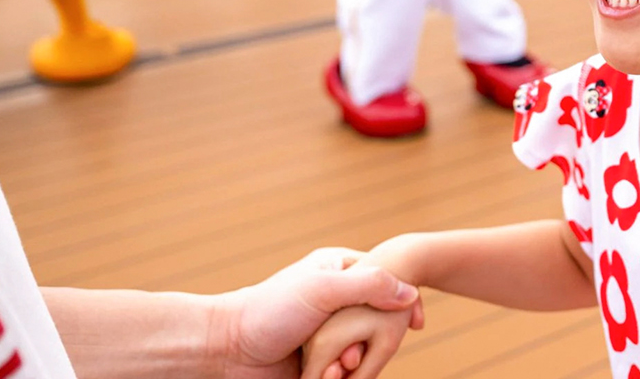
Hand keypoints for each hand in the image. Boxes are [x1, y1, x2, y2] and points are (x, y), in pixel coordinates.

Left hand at [206, 247, 422, 378]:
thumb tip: (410, 293)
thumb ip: (369, 286)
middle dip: (369, 344)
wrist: (223, 350)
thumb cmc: (269, 310)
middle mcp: (335, 302)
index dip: (403, 302)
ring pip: (361, 351)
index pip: (384, 284)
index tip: (417, 320)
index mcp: (338, 271)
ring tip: (334, 371)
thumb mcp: (322, 289)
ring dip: (352, 366)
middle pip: (375, 322)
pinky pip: (343, 374)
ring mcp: (326, 333)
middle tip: (351, 355)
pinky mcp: (316, 362)